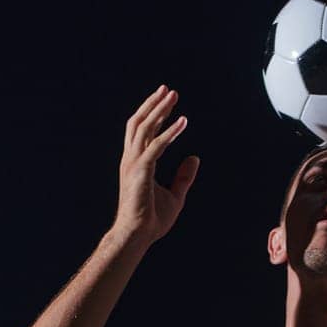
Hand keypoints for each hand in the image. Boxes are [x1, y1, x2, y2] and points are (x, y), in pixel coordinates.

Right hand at [110, 84, 199, 245]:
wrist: (137, 236)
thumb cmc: (151, 220)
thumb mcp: (175, 196)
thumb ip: (184, 177)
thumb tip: (195, 158)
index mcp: (136, 163)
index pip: (143, 132)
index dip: (155, 114)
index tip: (167, 101)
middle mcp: (131, 159)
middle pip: (139, 123)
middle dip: (154, 104)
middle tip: (168, 90)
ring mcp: (133, 164)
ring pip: (144, 128)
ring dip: (160, 110)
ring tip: (173, 97)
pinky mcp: (140, 171)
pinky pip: (156, 146)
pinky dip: (170, 132)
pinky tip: (183, 122)